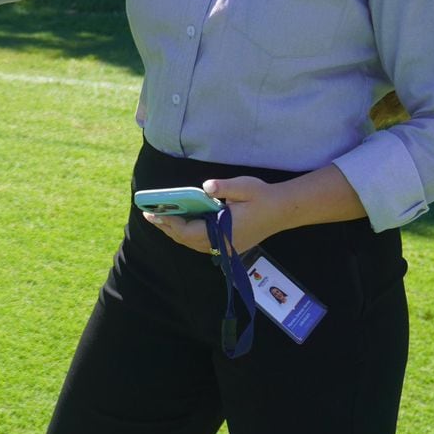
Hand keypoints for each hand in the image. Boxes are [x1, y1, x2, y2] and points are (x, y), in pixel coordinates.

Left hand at [142, 176, 287, 253]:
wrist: (284, 210)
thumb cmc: (263, 196)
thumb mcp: (244, 186)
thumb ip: (224, 187)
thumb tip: (206, 187)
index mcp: (224, 229)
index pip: (189, 231)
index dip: (170, 223)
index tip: (154, 213)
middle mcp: (223, 243)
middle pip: (187, 240)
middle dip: (167, 227)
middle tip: (149, 214)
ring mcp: (227, 247)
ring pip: (193, 244)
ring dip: (176, 232)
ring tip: (160, 219)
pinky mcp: (230, 246)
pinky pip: (202, 244)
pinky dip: (188, 235)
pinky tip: (181, 225)